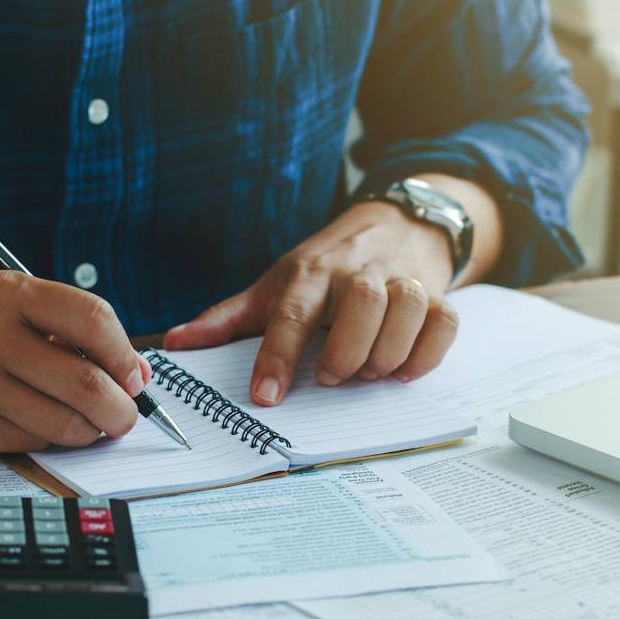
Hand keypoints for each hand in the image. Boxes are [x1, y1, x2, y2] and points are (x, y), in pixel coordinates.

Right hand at [0, 271, 150, 452]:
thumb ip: (62, 326)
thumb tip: (132, 370)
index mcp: (7, 294)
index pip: (93, 320)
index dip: (125, 354)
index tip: (134, 374)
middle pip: (85, 383)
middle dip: (121, 409)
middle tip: (126, 415)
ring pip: (62, 423)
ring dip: (89, 431)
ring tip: (91, 424)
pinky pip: (27, 442)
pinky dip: (49, 440)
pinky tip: (46, 426)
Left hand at [164, 176, 500, 405]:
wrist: (396, 221)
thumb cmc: (327, 264)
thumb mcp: (275, 283)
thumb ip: (228, 318)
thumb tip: (175, 344)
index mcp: (311, 274)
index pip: (291, 314)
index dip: (277, 356)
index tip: (266, 397)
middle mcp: (358, 272)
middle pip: (363, 304)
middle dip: (347, 352)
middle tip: (330, 377)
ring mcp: (402, 279)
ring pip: (408, 309)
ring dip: (387, 354)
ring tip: (366, 373)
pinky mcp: (437, 292)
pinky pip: (444, 322)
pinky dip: (427, 353)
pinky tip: (404, 369)